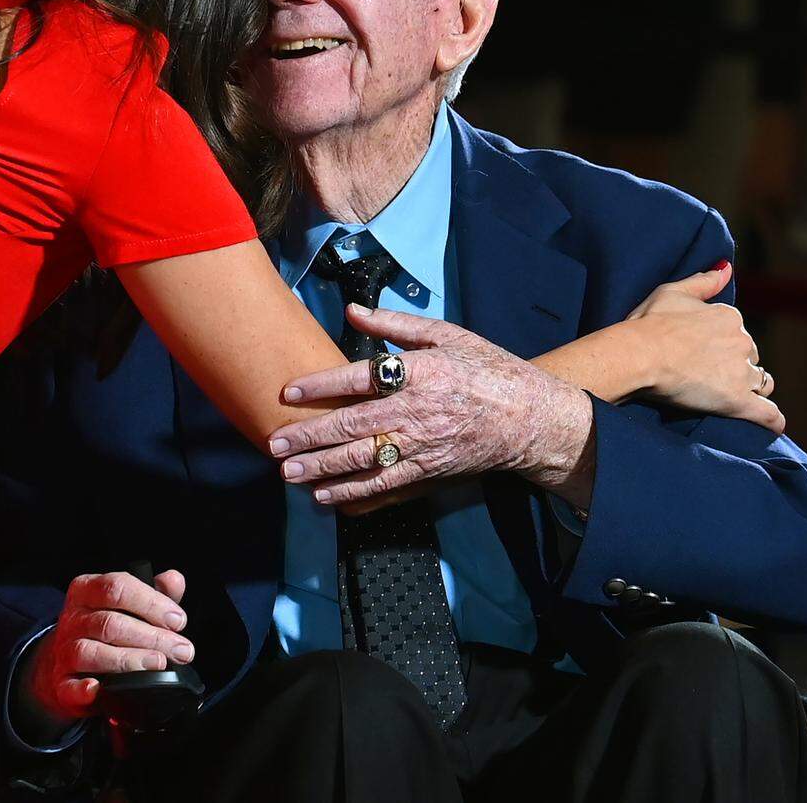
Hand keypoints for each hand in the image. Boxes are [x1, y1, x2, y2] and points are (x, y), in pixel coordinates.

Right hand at [27, 569, 192, 723]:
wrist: (68, 659)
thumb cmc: (107, 626)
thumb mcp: (129, 603)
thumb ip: (155, 591)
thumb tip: (174, 580)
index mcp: (87, 590)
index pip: (118, 587)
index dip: (151, 603)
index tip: (178, 620)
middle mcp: (72, 619)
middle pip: (110, 623)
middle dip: (152, 637)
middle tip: (180, 650)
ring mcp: (64, 651)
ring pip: (92, 652)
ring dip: (129, 659)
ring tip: (158, 664)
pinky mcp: (61, 683)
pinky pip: (69, 687)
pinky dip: (85, 689)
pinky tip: (101, 689)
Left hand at [269, 306, 594, 511]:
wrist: (531, 418)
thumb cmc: (487, 369)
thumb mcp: (447, 335)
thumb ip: (396, 325)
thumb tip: (351, 310)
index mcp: (422, 372)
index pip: (361, 378)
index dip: (322, 385)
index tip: (288, 391)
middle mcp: (419, 411)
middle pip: (354, 425)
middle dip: (310, 436)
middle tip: (275, 442)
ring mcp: (424, 446)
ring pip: (365, 461)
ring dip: (323, 468)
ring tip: (289, 473)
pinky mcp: (430, 473)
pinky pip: (385, 486)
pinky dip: (354, 494)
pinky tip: (326, 496)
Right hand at [627, 262, 784, 433]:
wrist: (638, 355)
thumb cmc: (648, 324)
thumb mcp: (671, 292)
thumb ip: (703, 281)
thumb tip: (726, 268)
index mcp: (729, 316)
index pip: (737, 333)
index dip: (722, 345)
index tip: (701, 354)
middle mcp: (743, 341)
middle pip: (751, 358)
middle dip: (737, 367)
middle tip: (708, 377)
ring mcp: (742, 373)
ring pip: (761, 383)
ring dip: (751, 389)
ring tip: (728, 396)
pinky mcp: (739, 401)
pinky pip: (768, 414)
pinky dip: (772, 420)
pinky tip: (771, 425)